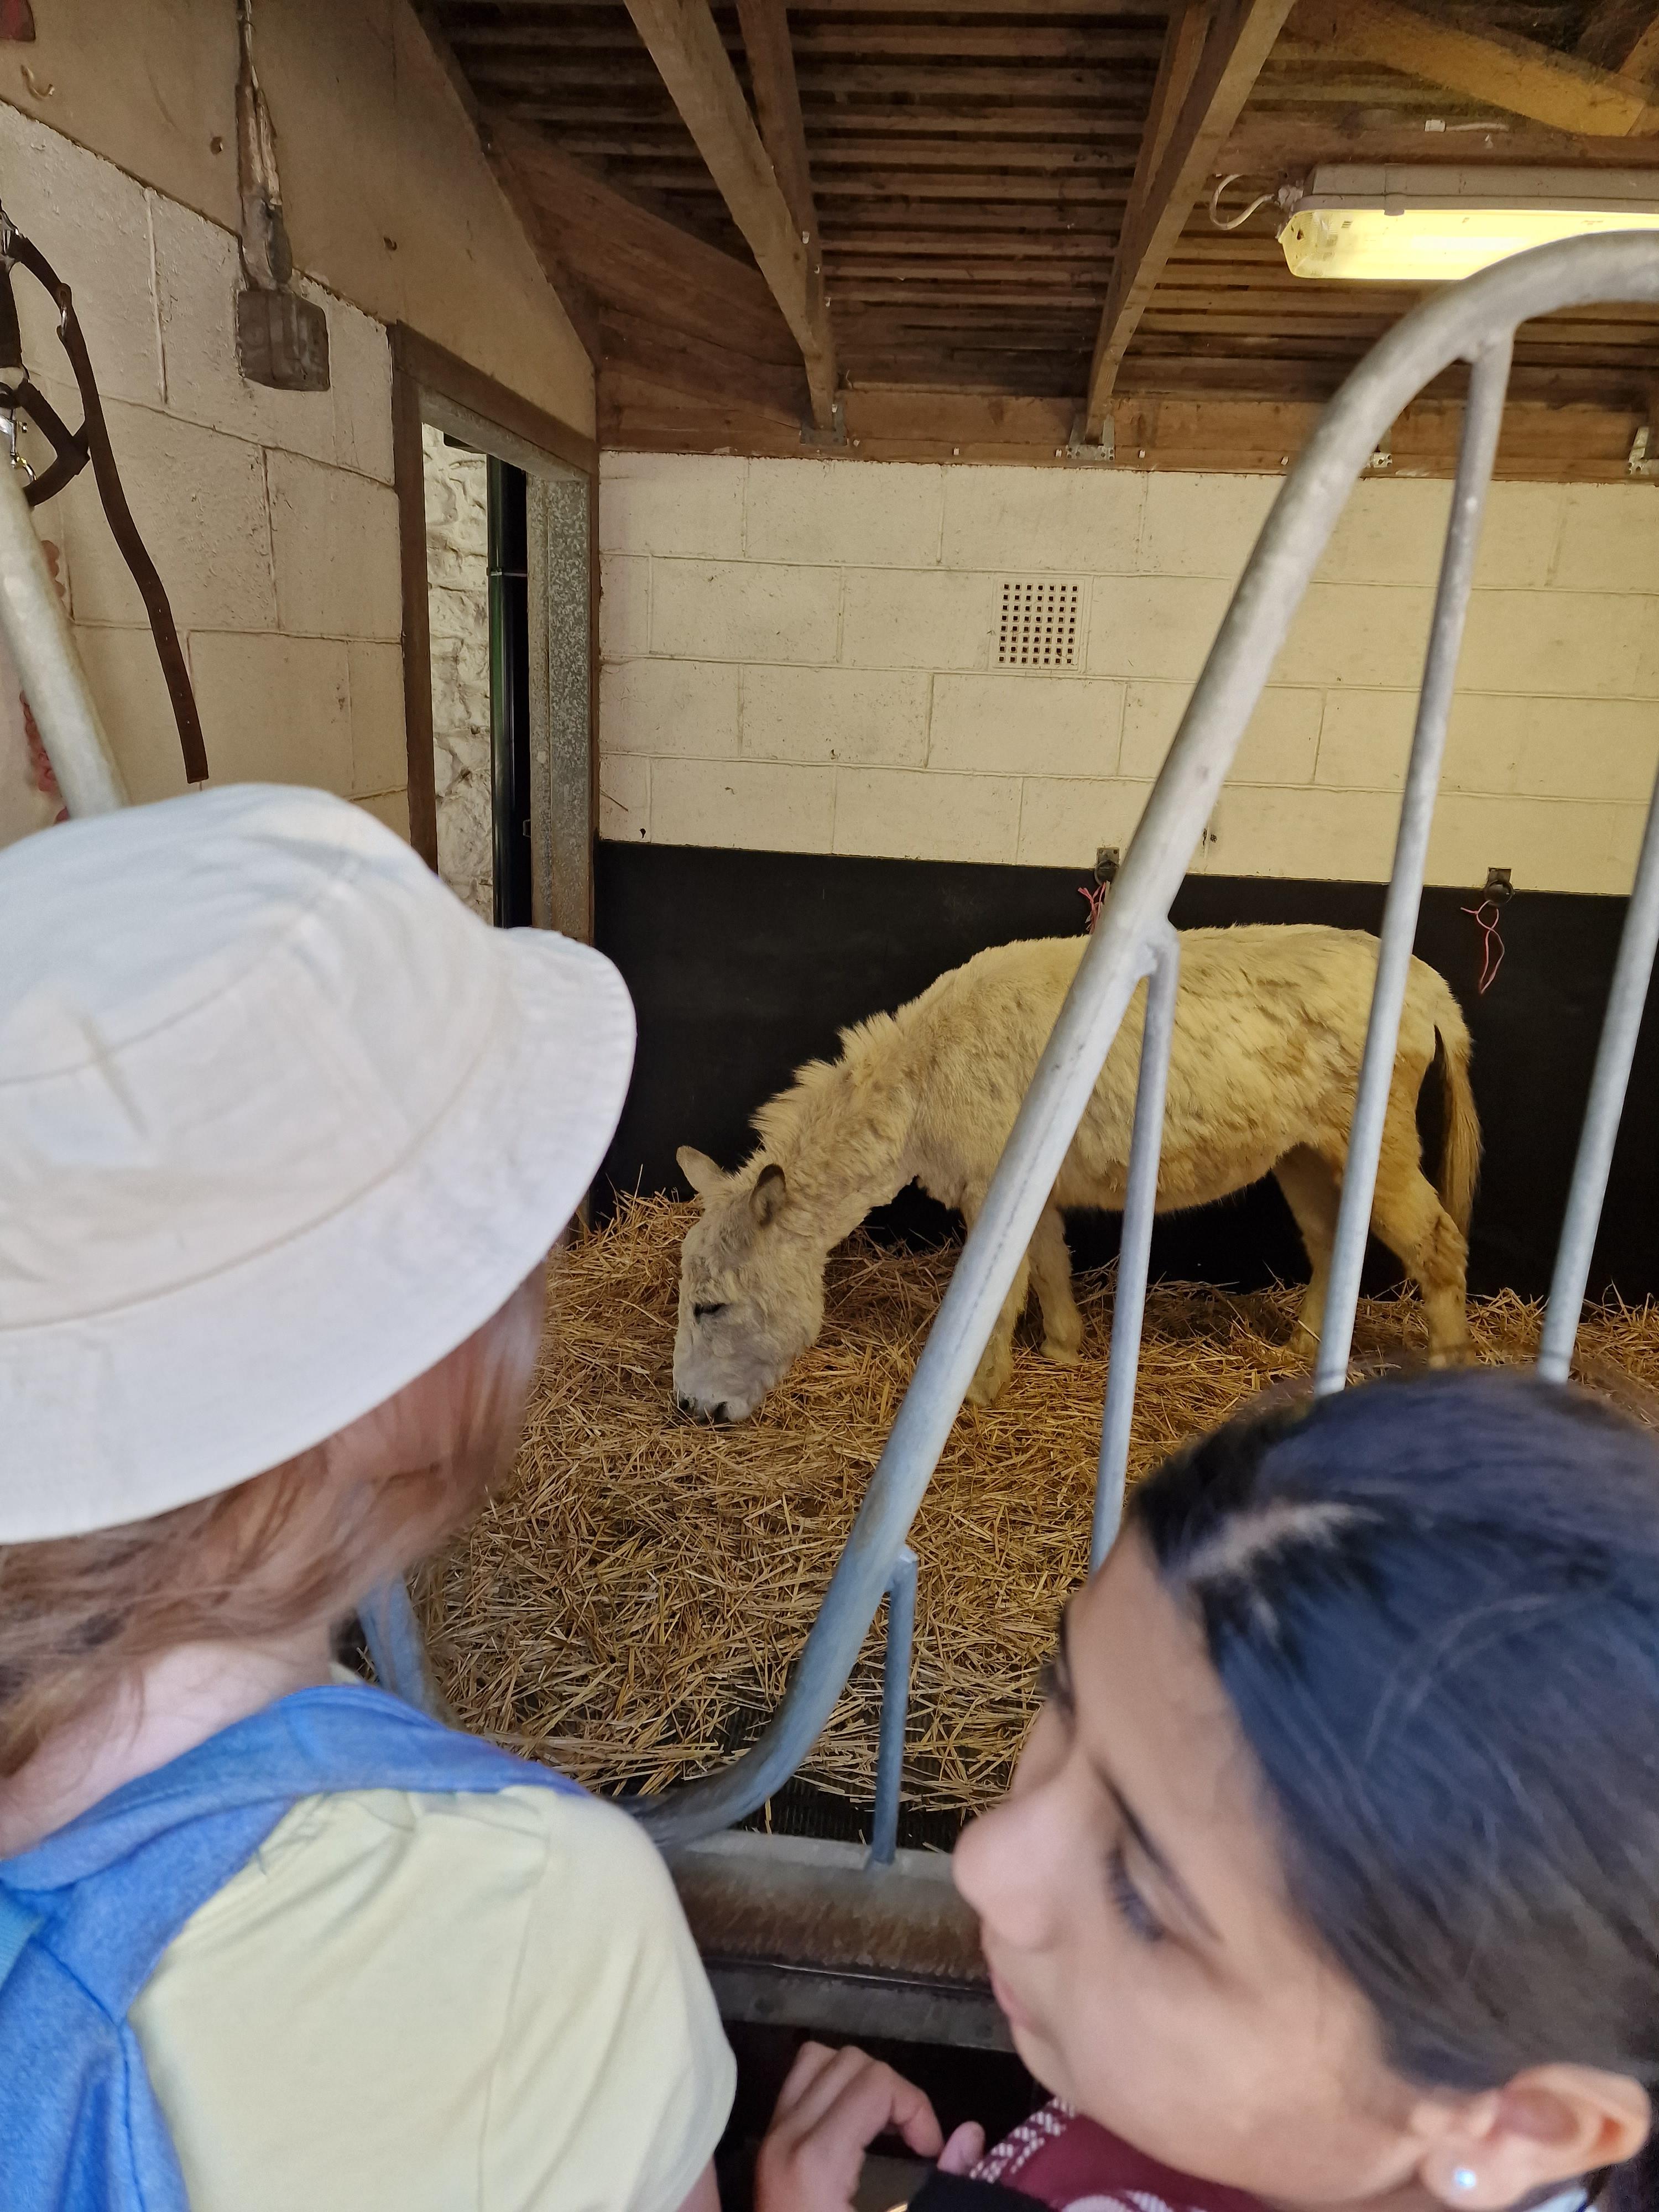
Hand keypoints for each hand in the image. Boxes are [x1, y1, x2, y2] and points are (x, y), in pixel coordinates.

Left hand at [755, 2041, 985, 2211]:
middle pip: (852, 2063)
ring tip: (885, 2126)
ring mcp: (772, 2139)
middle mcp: (787, 2137)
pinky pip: (799, 2082)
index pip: (877, 2082)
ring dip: (861, 2082)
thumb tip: (971, 2135)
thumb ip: (943, 2188)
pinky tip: (855, 2127)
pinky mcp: (768, 2147)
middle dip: (895, 2092)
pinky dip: (832, 2086)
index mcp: (817, 2160)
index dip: (917, 2108)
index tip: (930, 2153)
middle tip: (913, 2141)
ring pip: (820, 2060)